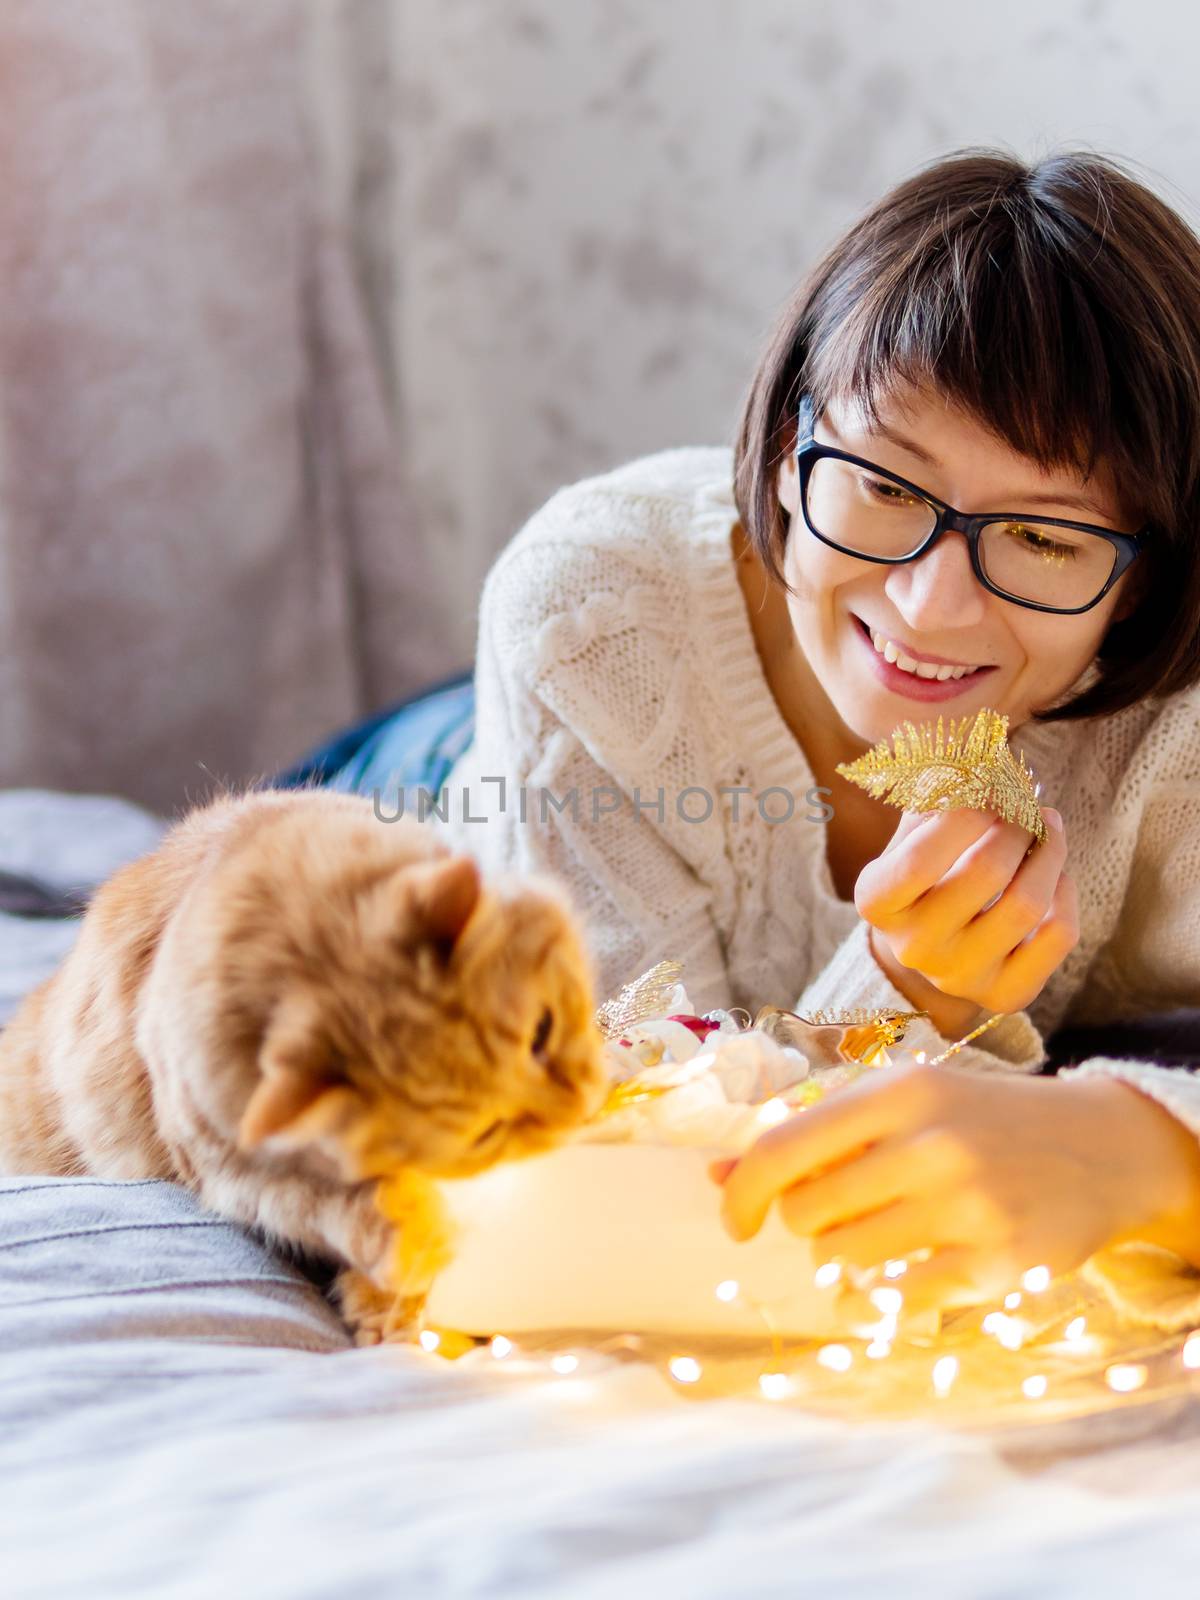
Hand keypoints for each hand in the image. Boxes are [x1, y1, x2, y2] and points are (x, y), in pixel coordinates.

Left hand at [709, 1063, 1199, 1323]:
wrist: (1100, 1146)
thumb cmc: (977, 1120)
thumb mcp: (902, 1102)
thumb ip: (812, 1134)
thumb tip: (713, 1173)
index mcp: (899, 1091)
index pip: (783, 1148)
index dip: (740, 1192)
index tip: (733, 1221)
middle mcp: (932, 1144)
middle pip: (806, 1212)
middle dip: (809, 1220)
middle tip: (846, 1211)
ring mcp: (969, 1207)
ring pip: (842, 1259)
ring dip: (843, 1257)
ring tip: (884, 1234)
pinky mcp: (998, 1266)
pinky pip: (893, 1303)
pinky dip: (874, 1301)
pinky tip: (894, 1280)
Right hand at [857, 805, 1078, 1020]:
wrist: (932, 942)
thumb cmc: (926, 869)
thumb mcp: (916, 828)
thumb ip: (943, 793)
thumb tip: (990, 766)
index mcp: (876, 901)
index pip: (922, 857)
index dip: (968, 812)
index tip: (991, 787)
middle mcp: (912, 946)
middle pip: (987, 871)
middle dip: (1018, 823)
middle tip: (1026, 806)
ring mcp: (959, 977)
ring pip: (1029, 902)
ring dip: (1050, 850)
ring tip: (1048, 827)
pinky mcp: (1005, 994)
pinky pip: (1058, 934)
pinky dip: (1066, 892)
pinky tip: (1054, 874)